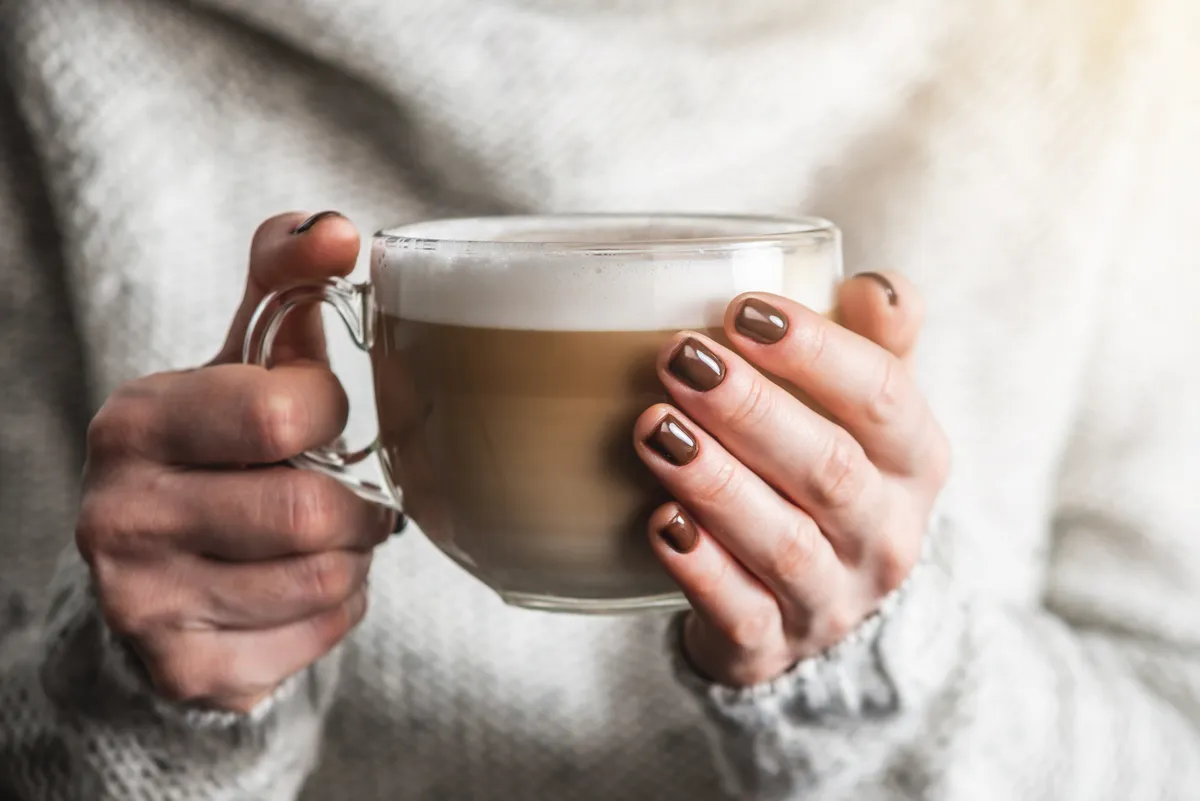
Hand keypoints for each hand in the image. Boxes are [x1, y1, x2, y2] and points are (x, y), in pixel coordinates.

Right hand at [76, 211, 393, 711]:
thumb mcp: (238, 366)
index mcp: (134, 422)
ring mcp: (145, 604)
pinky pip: (320, 634)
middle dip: (353, 501)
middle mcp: (120, 516)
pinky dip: (338, 607)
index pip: (281, 410)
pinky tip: (301, 587)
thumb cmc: (217, 455)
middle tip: (345, 492)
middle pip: (311, 509)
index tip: (314, 421)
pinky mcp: (188, 670)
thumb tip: (339, 228)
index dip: (328, 415)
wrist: (159, 581)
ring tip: (323, 539)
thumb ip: (284, 288)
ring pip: (326, 577)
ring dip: (352, 555)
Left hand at [636, 273, 948, 685]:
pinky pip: (740, 612)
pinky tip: (661, 523)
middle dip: (752, 411)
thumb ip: (874, 344)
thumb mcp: (866, 414)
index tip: (743, 310)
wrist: (817, 606)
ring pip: (784, 543)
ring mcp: (831, 599)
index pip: (884, 397)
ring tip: (655, 429)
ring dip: (717, 483)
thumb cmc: (832, 478)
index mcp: (914, 461)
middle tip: (680, 359)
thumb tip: (876, 285)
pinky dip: (701, 569)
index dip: (818, 350)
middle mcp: (884, 534)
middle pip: (829, 469)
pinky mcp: (771, 647)